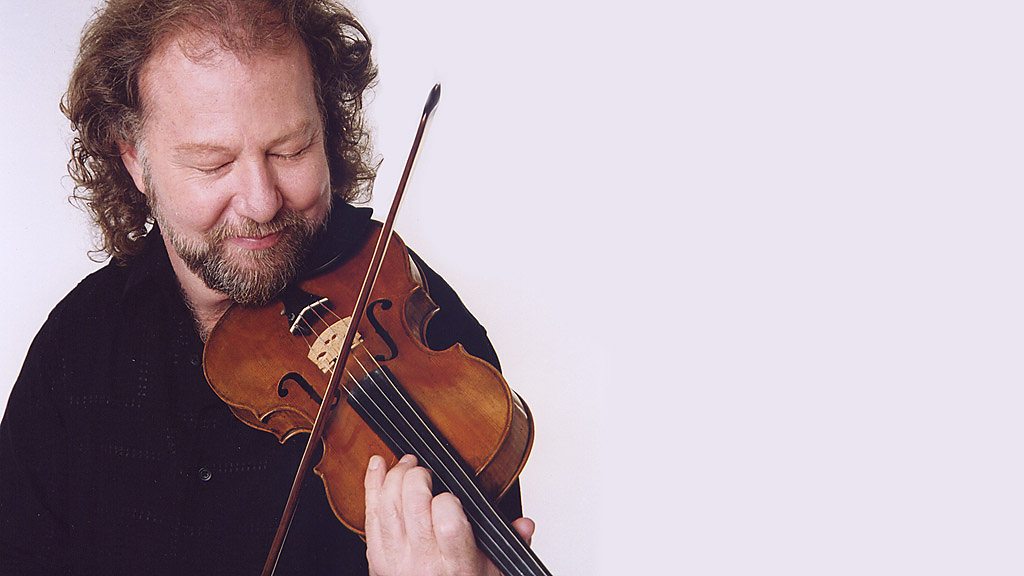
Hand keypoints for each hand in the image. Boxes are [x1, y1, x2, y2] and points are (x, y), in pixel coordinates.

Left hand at [364, 454, 534, 575]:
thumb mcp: (493, 571)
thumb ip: (510, 543)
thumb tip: (526, 524)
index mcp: (456, 564)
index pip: (448, 523)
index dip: (447, 500)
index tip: (451, 495)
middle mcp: (423, 561)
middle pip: (413, 505)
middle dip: (417, 477)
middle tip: (425, 471)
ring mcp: (396, 559)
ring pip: (389, 506)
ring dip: (395, 477)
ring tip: (407, 465)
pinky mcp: (376, 558)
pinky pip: (370, 515)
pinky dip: (372, 486)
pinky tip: (378, 466)